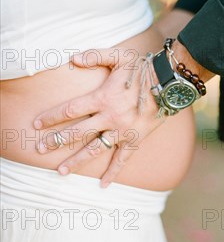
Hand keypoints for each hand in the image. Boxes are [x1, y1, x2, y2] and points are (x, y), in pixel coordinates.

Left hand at [33, 49, 162, 187]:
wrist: (169, 83)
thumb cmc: (143, 67)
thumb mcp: (118, 56)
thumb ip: (94, 56)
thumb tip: (72, 59)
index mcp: (102, 98)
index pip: (70, 110)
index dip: (51, 117)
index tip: (36, 124)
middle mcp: (109, 117)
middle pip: (77, 132)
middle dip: (57, 141)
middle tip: (40, 150)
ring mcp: (122, 131)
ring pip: (95, 149)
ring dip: (77, 161)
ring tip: (61, 171)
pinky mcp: (135, 139)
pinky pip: (122, 159)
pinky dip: (113, 172)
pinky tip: (103, 185)